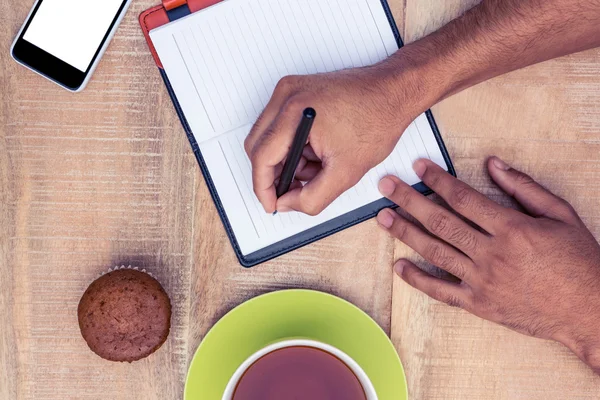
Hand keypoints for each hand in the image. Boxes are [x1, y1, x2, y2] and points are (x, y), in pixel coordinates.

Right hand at [244, 59, 426, 214]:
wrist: (395, 91)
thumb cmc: (378, 118)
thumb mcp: (346, 172)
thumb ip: (311, 197)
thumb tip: (286, 204)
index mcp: (294, 112)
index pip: (260, 157)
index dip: (263, 188)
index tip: (272, 204)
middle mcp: (286, 95)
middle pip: (258, 146)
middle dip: (274, 174)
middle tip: (293, 192)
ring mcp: (290, 90)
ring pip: (268, 138)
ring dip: (286, 161)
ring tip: (317, 169)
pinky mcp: (297, 91)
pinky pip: (280, 126)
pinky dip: (294, 146)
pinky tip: (318, 153)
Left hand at [376, 157, 599, 372]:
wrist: (589, 311)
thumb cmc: (578, 260)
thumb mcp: (560, 215)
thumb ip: (523, 188)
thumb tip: (492, 163)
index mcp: (511, 228)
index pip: (462, 197)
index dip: (436, 179)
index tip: (418, 167)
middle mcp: (492, 253)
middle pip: (440, 221)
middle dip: (408, 200)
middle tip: (385, 185)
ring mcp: (482, 281)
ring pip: (434, 252)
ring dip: (405, 232)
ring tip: (382, 217)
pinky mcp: (479, 305)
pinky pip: (441, 291)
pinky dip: (418, 279)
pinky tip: (399, 266)